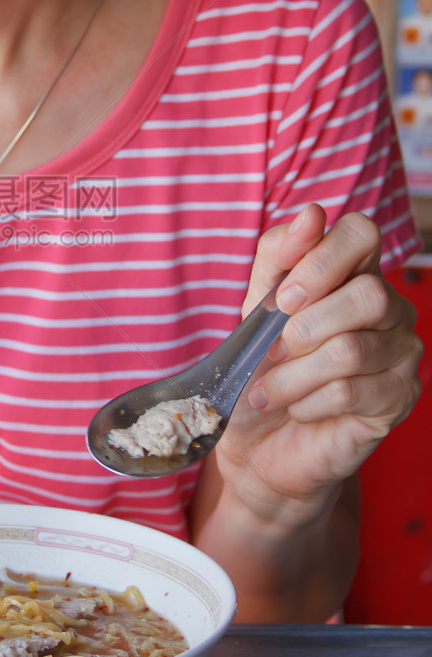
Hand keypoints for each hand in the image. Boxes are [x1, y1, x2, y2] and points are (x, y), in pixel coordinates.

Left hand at [218, 204, 421, 520]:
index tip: (281, 299)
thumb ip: (278, 258)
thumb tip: (312, 213)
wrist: (258, 442)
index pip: (362, 232)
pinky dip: (308, 402)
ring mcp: (402, 352)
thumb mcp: (254, 308)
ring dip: (292, 375)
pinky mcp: (399, 398)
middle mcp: (389, 306)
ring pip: (351, 350)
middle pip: (367, 294)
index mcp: (354, 272)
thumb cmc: (259, 369)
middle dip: (302, 327)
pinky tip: (297, 409)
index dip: (321, 261)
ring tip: (268, 391)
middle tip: (269, 352)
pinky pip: (352, 391)